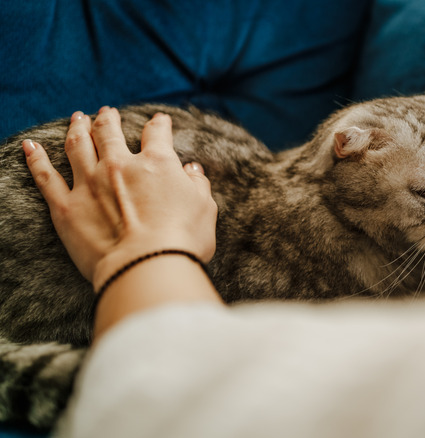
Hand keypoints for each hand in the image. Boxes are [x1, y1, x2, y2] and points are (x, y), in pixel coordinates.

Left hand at [23, 106, 217, 289]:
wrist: (147, 266)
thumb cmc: (183, 240)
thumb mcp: (205, 209)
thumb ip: (197, 185)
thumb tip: (191, 171)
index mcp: (157, 163)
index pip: (157, 134)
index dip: (159, 125)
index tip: (160, 121)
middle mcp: (120, 165)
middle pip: (110, 132)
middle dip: (109, 119)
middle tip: (107, 112)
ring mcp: (89, 183)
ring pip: (78, 145)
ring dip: (77, 128)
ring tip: (78, 118)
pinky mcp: (66, 207)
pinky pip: (45, 177)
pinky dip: (36, 159)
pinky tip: (31, 147)